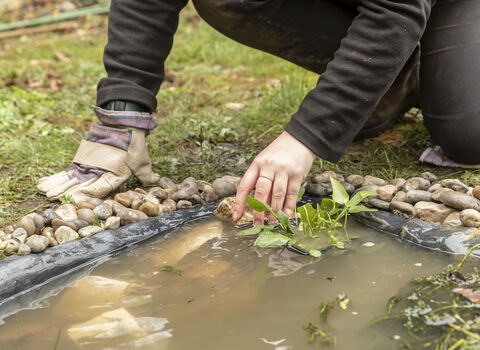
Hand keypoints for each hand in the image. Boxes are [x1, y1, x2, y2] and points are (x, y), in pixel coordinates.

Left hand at [37, 124, 158, 202]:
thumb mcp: (141, 159)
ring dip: (57, 186)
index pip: (100, 187)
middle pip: (82, 186)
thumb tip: (152, 180)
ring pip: (71, 181)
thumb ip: (145, 172)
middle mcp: (101, 175)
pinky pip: (67, 172)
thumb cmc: (135, 143)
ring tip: (42, 191)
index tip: (75, 198)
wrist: (126, 125)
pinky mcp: (83, 162)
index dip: (87, 193)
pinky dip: (56, 177)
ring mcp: (90, 169)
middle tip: (51, 198)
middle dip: (66, 192)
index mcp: (115, 177)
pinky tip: (43, 182)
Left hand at [233, 131, 315, 224]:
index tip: (236, 216)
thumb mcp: (265, 163)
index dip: (239, 202)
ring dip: (274, 211)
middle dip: (258, 210)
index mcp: (257, 164)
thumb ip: (262, 182)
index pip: (245, 185)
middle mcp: (269, 166)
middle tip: (257, 224)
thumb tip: (262, 207)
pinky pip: (292, 194)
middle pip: (261, 191)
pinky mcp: (297, 173)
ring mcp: (284, 170)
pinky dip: (289, 207)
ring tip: (272, 223)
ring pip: (277, 194)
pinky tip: (286, 216)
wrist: (299, 139)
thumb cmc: (279, 153)